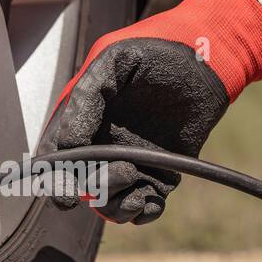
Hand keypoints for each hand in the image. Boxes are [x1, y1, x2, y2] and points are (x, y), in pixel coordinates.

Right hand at [50, 0, 261, 222]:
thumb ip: (84, 99)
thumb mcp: (111, 61)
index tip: (64, 195)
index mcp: (83, 119)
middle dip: (92, 189)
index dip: (54, 180)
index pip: (55, 157)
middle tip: (121, 168)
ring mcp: (131, 162)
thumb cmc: (156, 50)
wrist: (206, 56)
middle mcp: (103, 145)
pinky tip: (151, 199)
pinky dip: (144, 212)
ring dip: (116, 204)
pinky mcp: (161, 174)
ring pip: (110, 203)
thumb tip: (68, 145)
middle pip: (81, 186)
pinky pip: (144, 207)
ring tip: (135, 176)